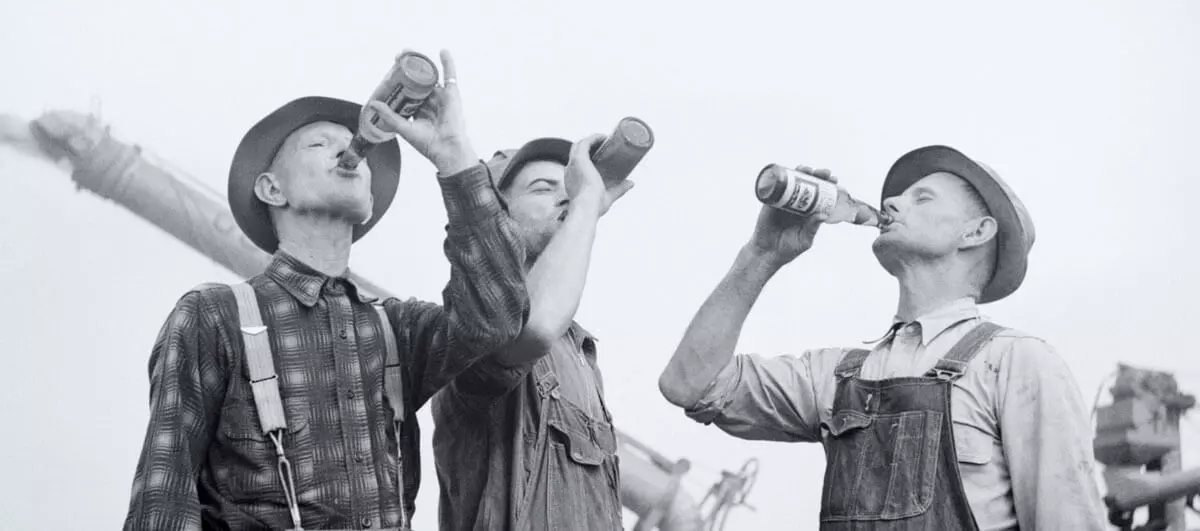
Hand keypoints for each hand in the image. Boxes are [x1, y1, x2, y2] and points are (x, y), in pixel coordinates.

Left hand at [362, 49, 478, 174]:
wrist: (445, 149)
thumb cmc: (428, 144)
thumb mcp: (404, 128)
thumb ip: (389, 116)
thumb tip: (373, 104)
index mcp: (419, 109)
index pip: (408, 90)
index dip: (400, 80)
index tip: (390, 71)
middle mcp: (430, 101)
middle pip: (418, 80)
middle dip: (409, 67)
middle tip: (398, 58)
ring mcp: (441, 97)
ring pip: (430, 76)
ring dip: (422, 63)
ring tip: (410, 52)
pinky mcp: (452, 95)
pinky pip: (450, 75)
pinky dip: (448, 63)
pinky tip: (443, 52)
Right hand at [564, 134, 635, 216]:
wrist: (587, 207)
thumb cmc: (595, 206)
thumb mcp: (608, 196)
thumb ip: (619, 190)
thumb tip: (632, 183)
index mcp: (573, 179)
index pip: (577, 163)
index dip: (588, 156)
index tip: (602, 153)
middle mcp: (570, 170)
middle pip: (578, 152)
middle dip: (591, 146)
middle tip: (606, 145)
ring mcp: (573, 164)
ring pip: (580, 145)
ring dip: (592, 140)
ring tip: (606, 140)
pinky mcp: (579, 159)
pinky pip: (585, 143)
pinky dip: (594, 138)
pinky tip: (604, 137)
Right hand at [746, 167, 836, 267]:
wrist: (766, 253)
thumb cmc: (788, 249)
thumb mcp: (804, 240)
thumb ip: (812, 228)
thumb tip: (823, 214)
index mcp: (810, 212)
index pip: (822, 195)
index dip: (828, 186)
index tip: (834, 179)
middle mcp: (798, 204)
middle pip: (810, 185)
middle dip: (817, 176)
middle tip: (823, 173)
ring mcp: (785, 201)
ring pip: (794, 182)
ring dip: (801, 172)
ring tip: (807, 169)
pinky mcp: (772, 202)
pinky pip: (776, 187)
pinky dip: (781, 177)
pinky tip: (788, 171)